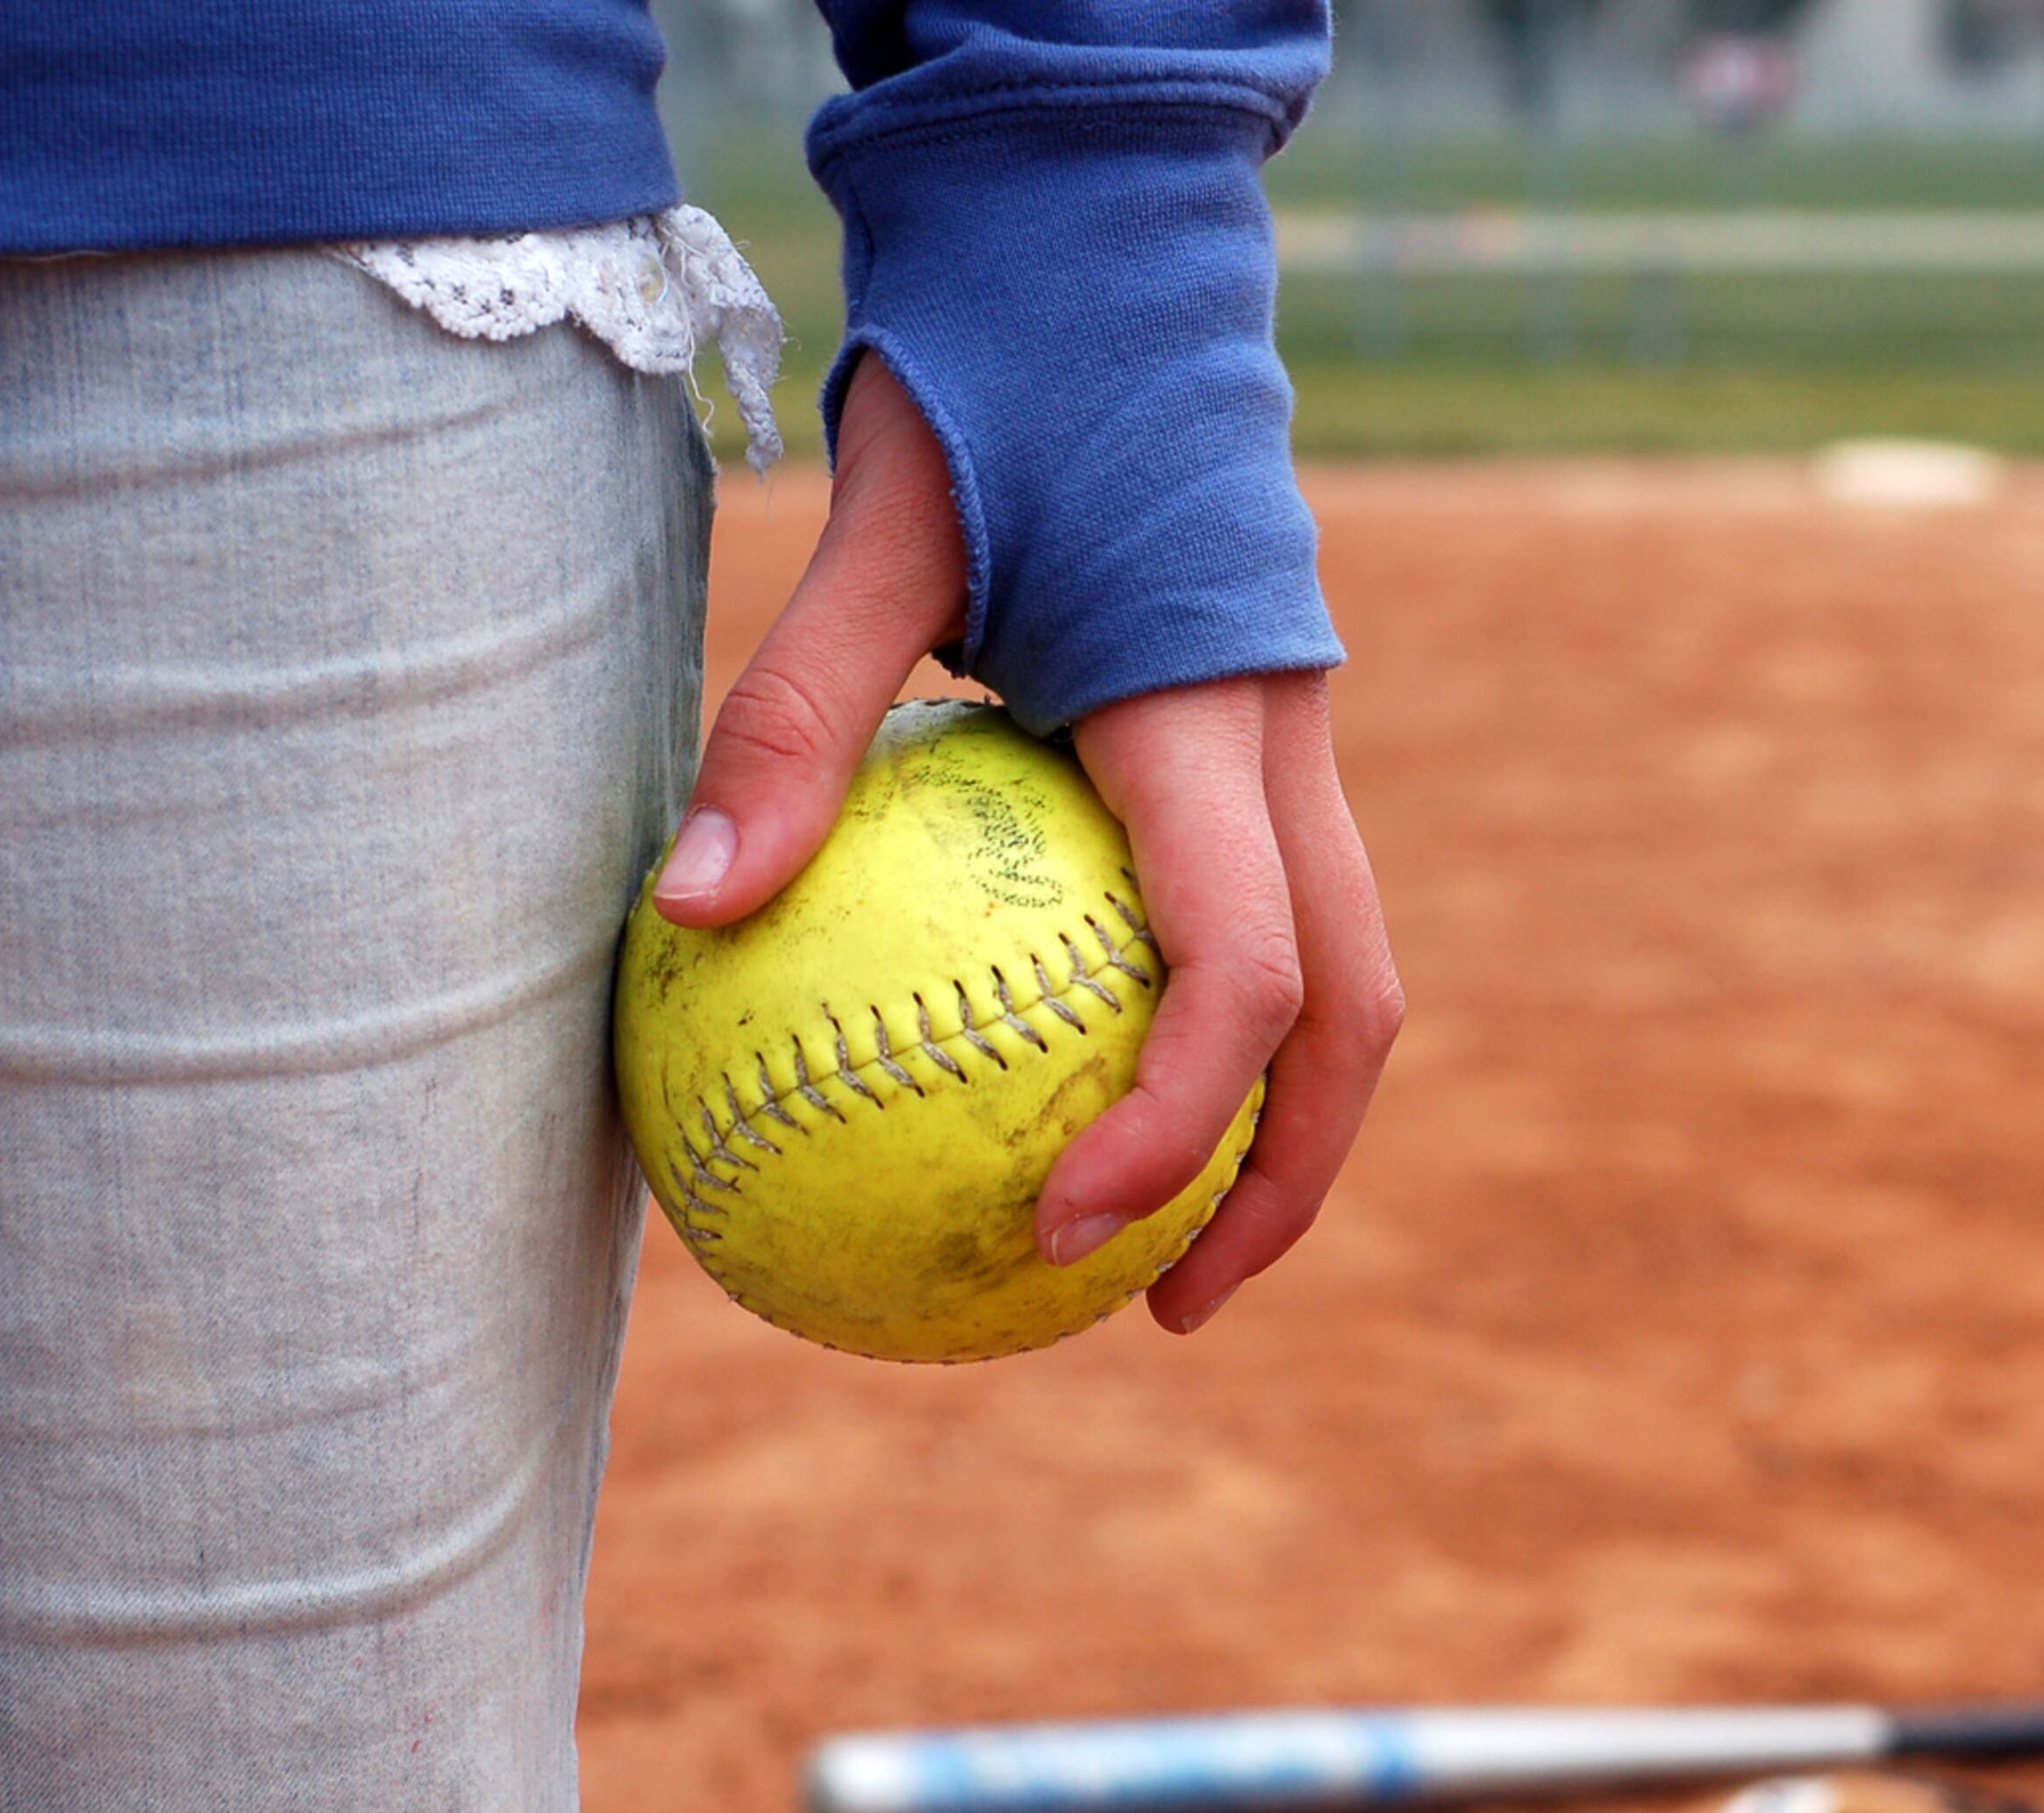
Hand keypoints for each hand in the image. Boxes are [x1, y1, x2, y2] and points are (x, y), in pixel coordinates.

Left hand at [653, 356, 1400, 1332]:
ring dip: (1283, 1125)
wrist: (1114, 275)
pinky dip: (1227, 1033)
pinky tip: (1100, 1083)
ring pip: (1350, 976)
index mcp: (1213, 722)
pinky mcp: (1264, 751)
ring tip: (1158, 1243)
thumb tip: (687, 911)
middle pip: (1356, 1013)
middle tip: (1159, 1305)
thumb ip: (795, 719)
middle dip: (1284, 1178)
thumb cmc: (996, 394)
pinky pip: (1278, 920)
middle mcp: (1292, 752)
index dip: (1175, 1125)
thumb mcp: (876, 533)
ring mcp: (1299, 754)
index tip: (1059, 1230)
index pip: (1244, 969)